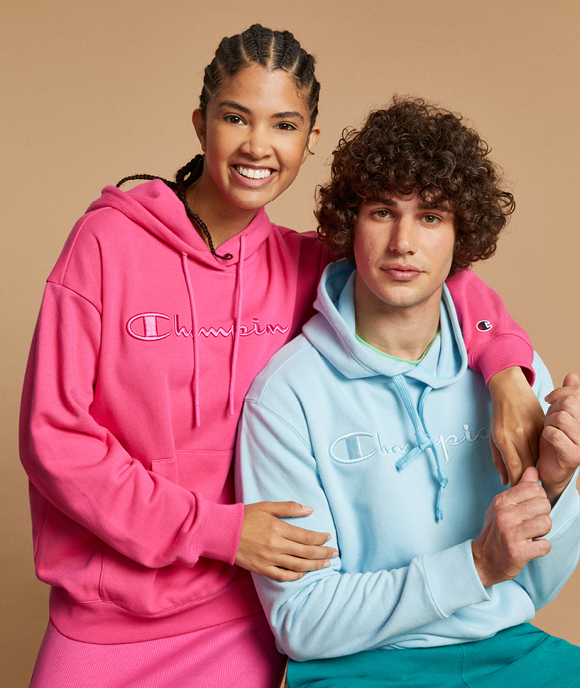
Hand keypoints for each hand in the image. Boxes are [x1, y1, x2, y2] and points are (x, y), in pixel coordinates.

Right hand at [235, 501, 338, 581]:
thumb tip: (309, 510)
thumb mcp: (267, 507)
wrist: (222, 532)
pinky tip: (303, 574)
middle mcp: (276, 546)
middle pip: (306, 553)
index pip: (306, 536)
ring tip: (325, 565)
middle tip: (334, 554)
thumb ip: (288, 508)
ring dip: (314, 566)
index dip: (320, 539)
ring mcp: (269, 560)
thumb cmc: (244, 516)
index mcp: (278, 529)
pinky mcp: (261, 569)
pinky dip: (295, 576)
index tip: (329, 538)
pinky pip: (282, 576)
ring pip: (298, 566)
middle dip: (323, 554)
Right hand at [471, 466, 551, 587]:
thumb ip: (520, 488)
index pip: (533, 488)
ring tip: (531, 535)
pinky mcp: (517, 552)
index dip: (539, 497)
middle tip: (532, 523)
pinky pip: (545, 545)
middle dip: (543, 514)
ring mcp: (510, 534)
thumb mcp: (503, 506)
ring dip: (543, 532)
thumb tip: (533, 470)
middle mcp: (504, 515)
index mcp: (501, 501)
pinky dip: (541, 547)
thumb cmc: (496, 531)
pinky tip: (530, 547)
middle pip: (544, 504)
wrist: (483, 559)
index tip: (532, 507)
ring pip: (547, 523)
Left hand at [488, 366, 544, 485]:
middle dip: (525, 480)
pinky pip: (543, 446)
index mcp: (503, 437)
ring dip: (533, 469)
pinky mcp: (542, 425)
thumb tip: (504, 481)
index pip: (514, 467)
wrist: (509, 388)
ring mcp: (532, 429)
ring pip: (536, 456)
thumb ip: (499, 460)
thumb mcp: (493, 436)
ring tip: (530, 480)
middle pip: (527, 465)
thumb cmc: (499, 414)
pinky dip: (540, 456)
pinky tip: (537, 462)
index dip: (516, 483)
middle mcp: (518, 434)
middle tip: (525, 492)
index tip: (517, 493)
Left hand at [538, 373, 579, 505]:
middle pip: (569, 404)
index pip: (577, 394)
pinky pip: (555, 434)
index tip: (549, 399)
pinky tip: (548, 439)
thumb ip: (568, 396)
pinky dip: (547, 434)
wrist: (550, 471)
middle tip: (549, 420)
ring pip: (561, 418)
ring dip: (549, 422)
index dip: (560, 392)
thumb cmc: (554, 441)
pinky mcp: (574, 456)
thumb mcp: (559, 415)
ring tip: (548, 430)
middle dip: (553, 409)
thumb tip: (572, 376)